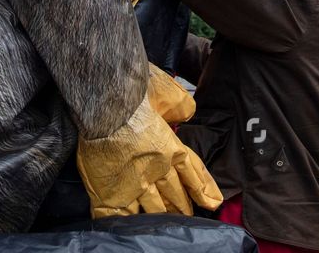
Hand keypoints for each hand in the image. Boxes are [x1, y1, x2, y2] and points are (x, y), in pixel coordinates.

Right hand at [76, 95, 222, 217]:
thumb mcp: (168, 93)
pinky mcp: (111, 193)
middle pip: (174, 194)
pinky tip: (131, 226)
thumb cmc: (136, 95)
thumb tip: (188, 111)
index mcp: (170, 148)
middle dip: (182, 206)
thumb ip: (180, 105)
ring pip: (153, 207)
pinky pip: (121, 214)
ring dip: (162, 215)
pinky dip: (127, 221)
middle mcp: (156, 170)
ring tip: (167, 223)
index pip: (192, 172)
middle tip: (187, 216)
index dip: (203, 188)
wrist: (105, 105)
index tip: (213, 202)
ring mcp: (133, 184)